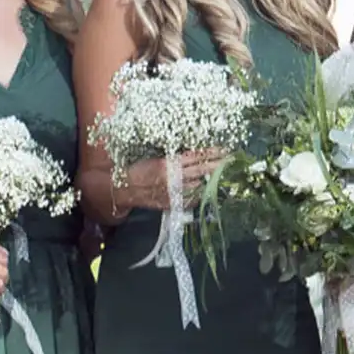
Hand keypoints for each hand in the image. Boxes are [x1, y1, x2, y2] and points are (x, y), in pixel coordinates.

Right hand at [113, 149, 227, 211]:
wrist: (124, 189)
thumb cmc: (138, 170)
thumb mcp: (156, 159)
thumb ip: (175, 159)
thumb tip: (195, 155)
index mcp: (168, 164)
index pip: (195, 156)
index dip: (211, 153)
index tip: (223, 150)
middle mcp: (173, 178)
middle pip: (202, 170)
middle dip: (217, 165)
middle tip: (229, 160)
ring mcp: (174, 192)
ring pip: (199, 185)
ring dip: (205, 180)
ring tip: (213, 176)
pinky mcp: (172, 204)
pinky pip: (192, 199)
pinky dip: (197, 194)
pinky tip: (199, 189)